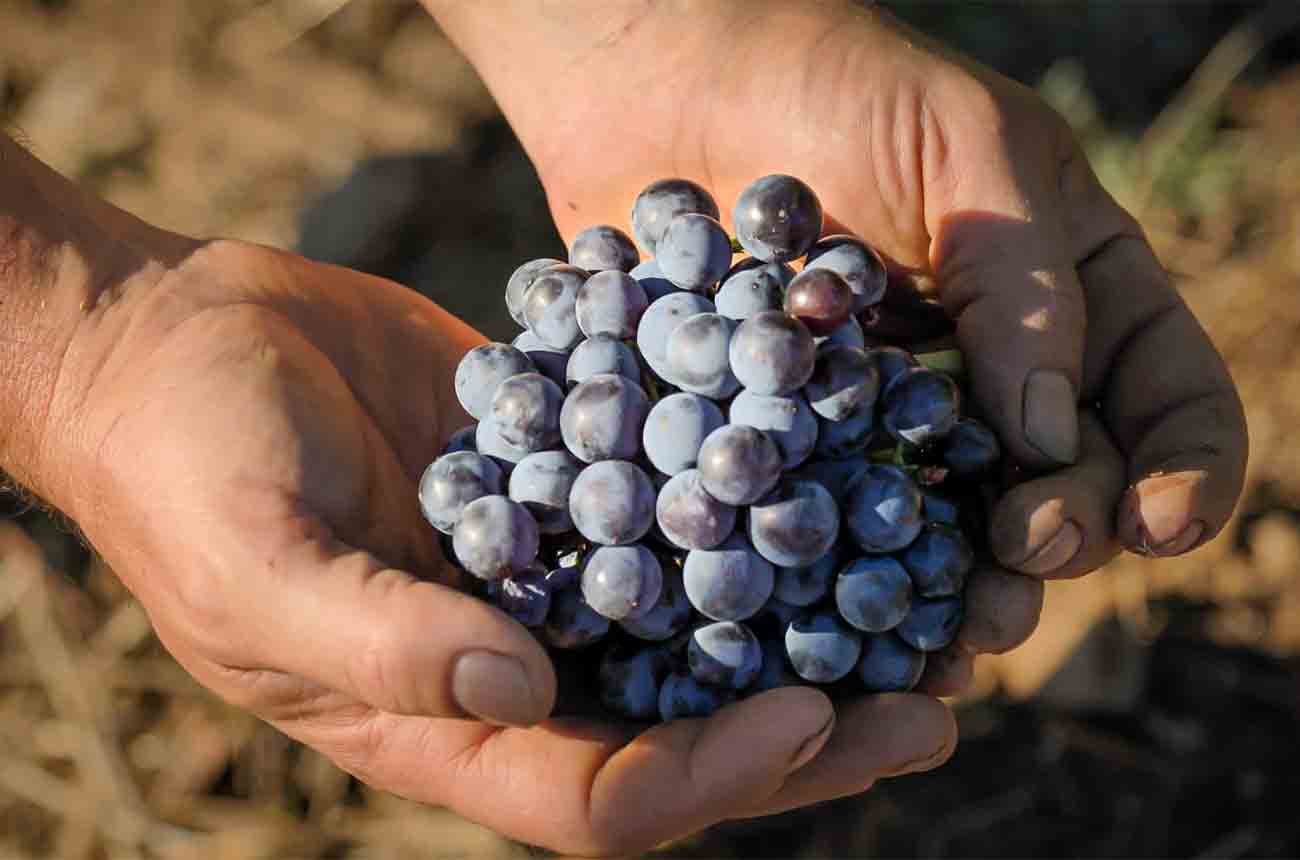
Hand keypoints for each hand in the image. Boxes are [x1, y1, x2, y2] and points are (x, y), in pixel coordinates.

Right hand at [27, 237, 952, 855]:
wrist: (175, 342)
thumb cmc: (186, 467)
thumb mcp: (259, 564)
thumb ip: (377, 640)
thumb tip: (522, 690)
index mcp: (445, 723)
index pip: (603, 793)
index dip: (713, 773)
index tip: (818, 713)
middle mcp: (517, 661)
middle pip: (689, 726)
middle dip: (813, 727)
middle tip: (938, 697)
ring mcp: (550, 568)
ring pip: (704, 622)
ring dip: (813, 620)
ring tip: (935, 609)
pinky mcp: (564, 475)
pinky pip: (673, 502)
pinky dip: (754, 504)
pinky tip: (839, 471)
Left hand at [429, 0, 1247, 819]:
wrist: (674, 84)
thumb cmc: (838, 86)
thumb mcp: (967, 149)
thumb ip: (1025, 286)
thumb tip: (1054, 443)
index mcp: (1075, 296)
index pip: (1168, 398)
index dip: (1186, 470)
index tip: (1159, 522)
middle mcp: (996, 374)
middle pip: (1068, 486)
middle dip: (1065, 533)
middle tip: (1028, 547)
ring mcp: (895, 420)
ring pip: (961, 533)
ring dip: (974, 590)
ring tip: (966, 623)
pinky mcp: (799, 446)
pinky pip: (843, 532)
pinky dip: (857, 588)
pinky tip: (862, 630)